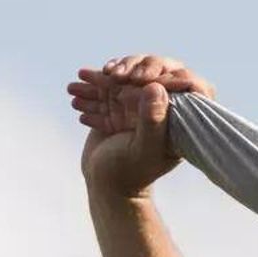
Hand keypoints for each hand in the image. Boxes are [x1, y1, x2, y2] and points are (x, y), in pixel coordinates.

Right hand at [69, 55, 215, 196]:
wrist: (106, 187)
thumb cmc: (129, 173)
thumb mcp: (142, 149)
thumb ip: (152, 121)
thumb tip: (156, 87)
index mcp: (177, 118)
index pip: (184, 83)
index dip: (165, 73)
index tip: (140, 79)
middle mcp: (160, 108)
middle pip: (150, 73)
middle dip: (127, 69)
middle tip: (109, 77)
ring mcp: (137, 107)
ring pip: (122, 79)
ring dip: (98, 80)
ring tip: (76, 88)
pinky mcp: (117, 109)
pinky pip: (105, 90)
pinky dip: (89, 89)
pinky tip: (74, 91)